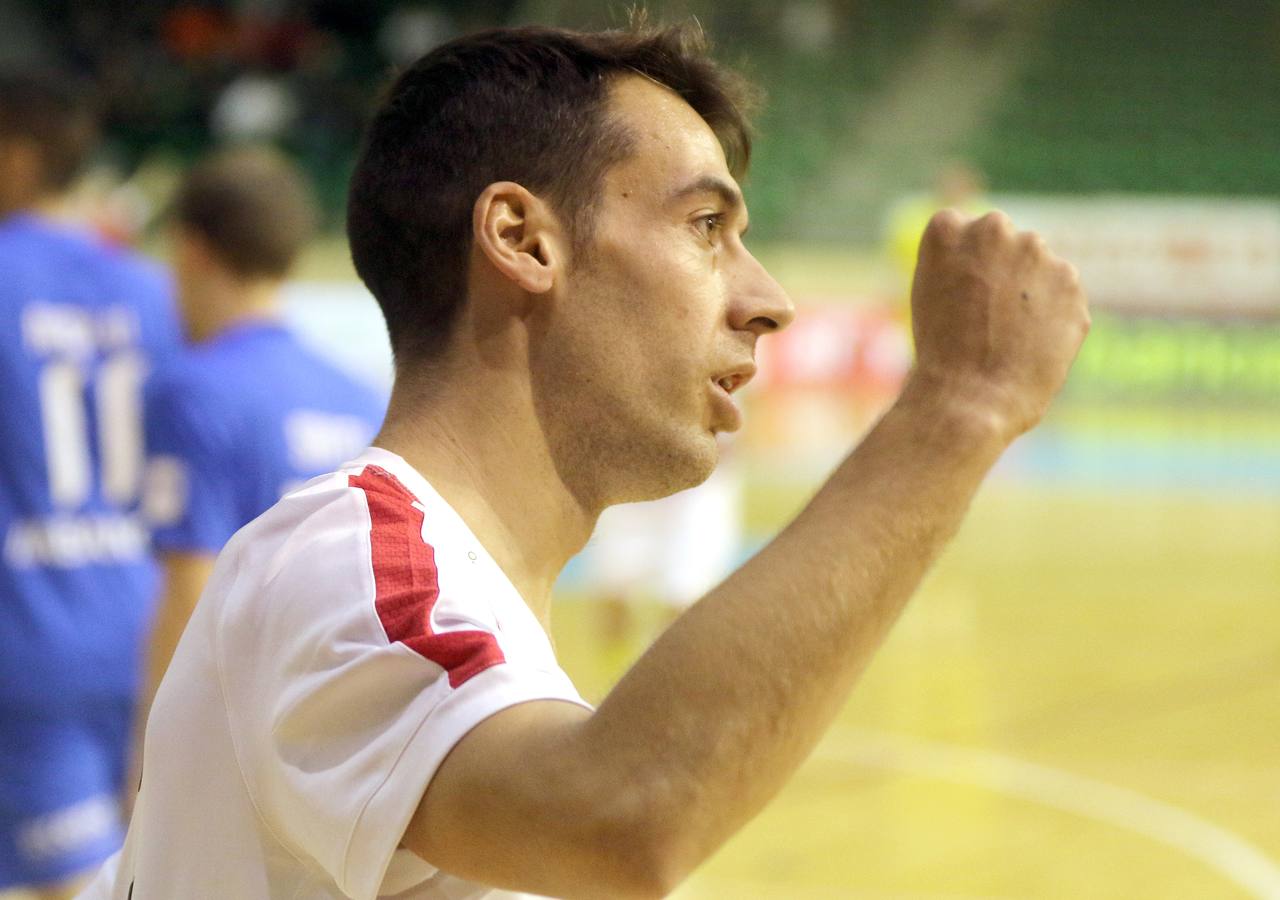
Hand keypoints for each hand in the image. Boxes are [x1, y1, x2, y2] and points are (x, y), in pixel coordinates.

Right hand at [907, 209, 1089, 441]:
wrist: (972, 396)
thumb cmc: (940, 354)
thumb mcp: (931, 294)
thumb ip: (962, 264)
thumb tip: (999, 262)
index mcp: (947, 227)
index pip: (962, 230)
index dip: (963, 266)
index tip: (958, 294)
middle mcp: (993, 228)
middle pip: (1005, 241)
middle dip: (1002, 271)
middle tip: (987, 317)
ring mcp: (1037, 252)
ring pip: (1038, 267)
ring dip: (1031, 292)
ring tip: (1009, 337)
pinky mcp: (1071, 281)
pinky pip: (1063, 295)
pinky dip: (1054, 317)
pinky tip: (1031, 345)